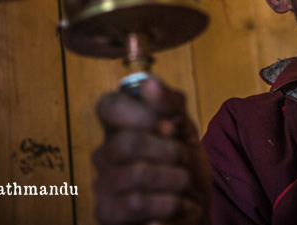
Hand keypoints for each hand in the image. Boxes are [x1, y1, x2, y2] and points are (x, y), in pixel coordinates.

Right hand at [93, 77, 210, 224]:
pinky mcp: (106, 214)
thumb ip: (170, 104)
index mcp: (119, 127)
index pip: (108, 105)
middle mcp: (104, 153)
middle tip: (184, 159)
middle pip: (126, 143)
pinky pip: (136, 204)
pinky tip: (179, 205)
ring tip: (185, 185)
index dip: (141, 113)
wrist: (194, 210)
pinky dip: (170, 205)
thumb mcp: (186, 130)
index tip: (170, 125)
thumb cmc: (184, 166)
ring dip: (174, 179)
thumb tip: (150, 83)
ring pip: (136, 174)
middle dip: (168, 151)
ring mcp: (103, 184)